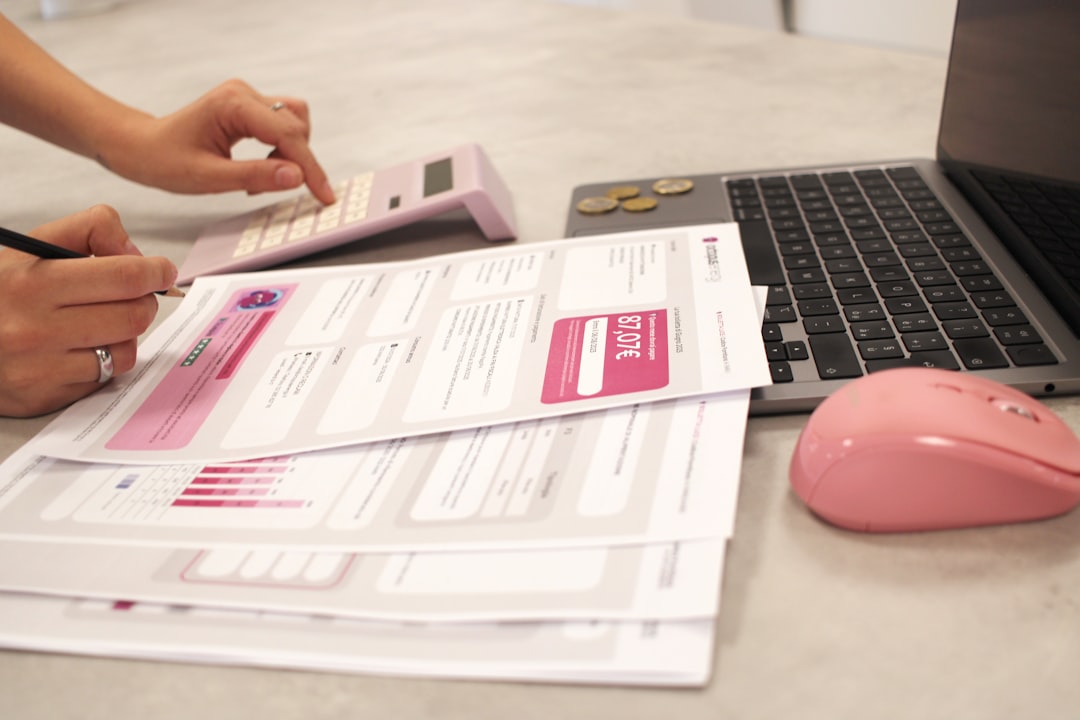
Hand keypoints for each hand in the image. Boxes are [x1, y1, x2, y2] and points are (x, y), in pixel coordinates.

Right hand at [0, 205, 177, 417]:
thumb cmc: (3, 288)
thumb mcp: (33, 245)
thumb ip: (91, 230)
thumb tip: (138, 256)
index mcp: (33, 282)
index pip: (124, 277)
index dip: (155, 272)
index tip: (161, 271)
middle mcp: (34, 328)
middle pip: (134, 316)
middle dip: (144, 302)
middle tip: (133, 296)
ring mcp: (40, 368)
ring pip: (125, 352)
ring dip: (125, 335)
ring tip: (100, 321)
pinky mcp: (45, 397)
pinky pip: (104, 379)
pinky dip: (104, 361)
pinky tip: (81, 347)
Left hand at [101, 79, 335, 204]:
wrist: (141, 146)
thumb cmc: (164, 160)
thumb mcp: (209, 177)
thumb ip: (256, 176)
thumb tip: (296, 177)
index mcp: (234, 105)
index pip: (288, 135)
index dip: (310, 167)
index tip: (324, 194)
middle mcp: (244, 94)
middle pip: (296, 126)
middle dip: (295, 162)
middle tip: (270, 188)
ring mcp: (246, 98)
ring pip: (294, 123)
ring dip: (290, 155)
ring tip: (261, 179)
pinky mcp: (248, 107)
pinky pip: (281, 126)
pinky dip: (280, 151)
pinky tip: (259, 169)